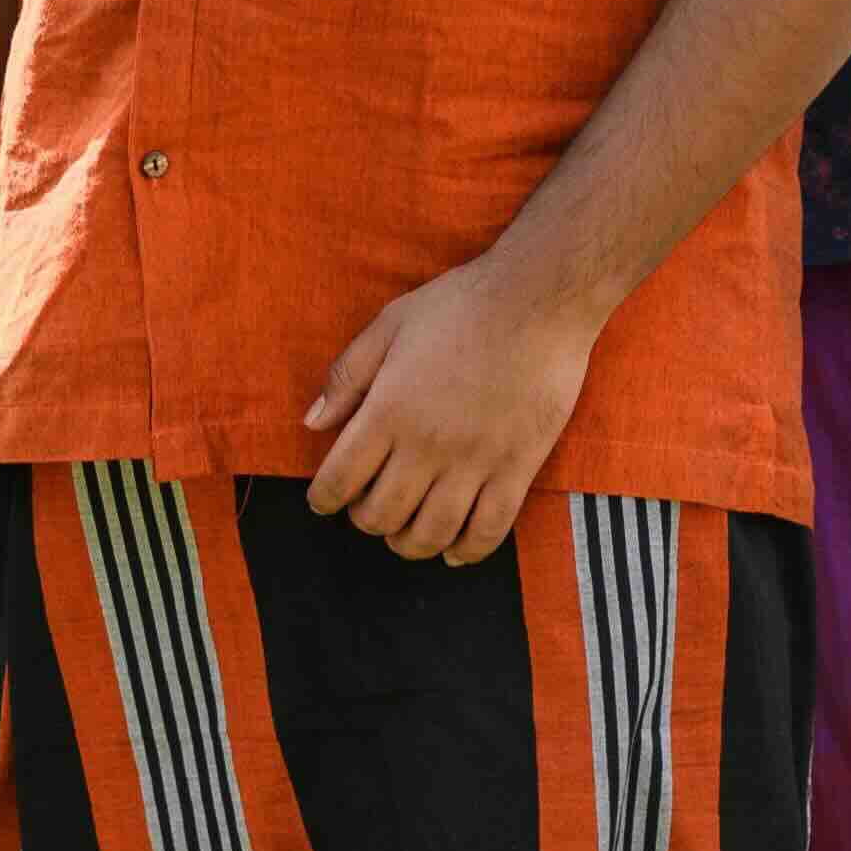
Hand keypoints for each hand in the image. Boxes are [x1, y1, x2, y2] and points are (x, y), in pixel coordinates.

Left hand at [301, 250, 598, 564]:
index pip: (339, 481)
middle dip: (365, 520)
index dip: (323, 500)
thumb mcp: (389, 325)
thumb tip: (312, 424)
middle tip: (367, 508)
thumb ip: (346, 377)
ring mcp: (474, 461)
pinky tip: (454, 551)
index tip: (324, 501)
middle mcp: (426, 445)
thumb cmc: (460, 304)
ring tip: (404, 533)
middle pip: (380, 516)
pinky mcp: (517, 469)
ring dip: (408, 544)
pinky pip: (488, 531)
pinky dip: (466, 552)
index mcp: (388, 410)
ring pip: (430, 533)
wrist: (539, 298)